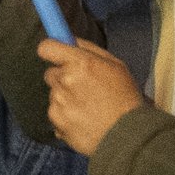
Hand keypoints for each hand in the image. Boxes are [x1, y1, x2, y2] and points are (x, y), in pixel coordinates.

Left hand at [38, 36, 145, 155]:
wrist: (127, 135)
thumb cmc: (125, 97)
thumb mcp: (116, 65)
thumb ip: (89, 50)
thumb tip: (69, 40)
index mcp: (80, 63)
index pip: (46, 48)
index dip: (50, 50)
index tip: (56, 55)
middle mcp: (65, 81)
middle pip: (50, 73)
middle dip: (63, 78)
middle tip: (84, 88)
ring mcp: (58, 103)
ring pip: (54, 94)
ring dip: (65, 98)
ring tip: (88, 108)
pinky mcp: (56, 122)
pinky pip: (55, 113)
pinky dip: (65, 116)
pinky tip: (83, 120)